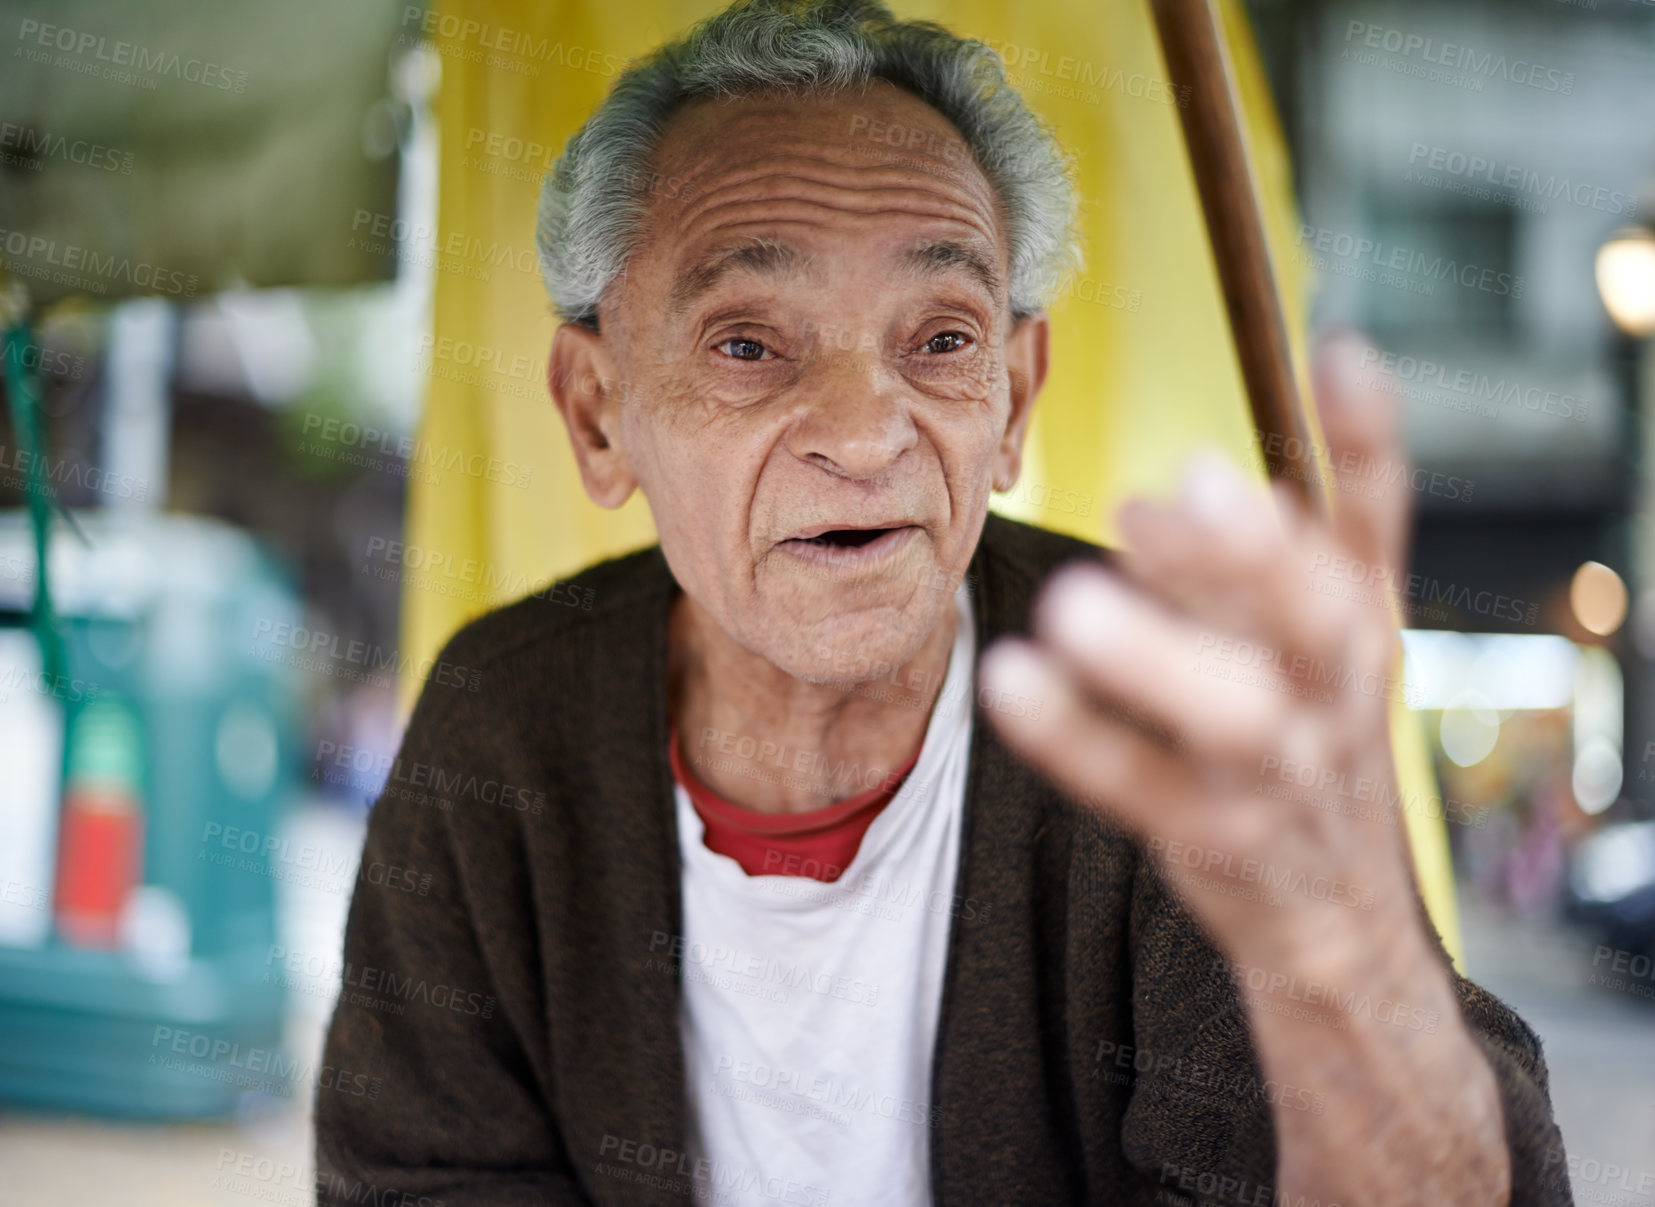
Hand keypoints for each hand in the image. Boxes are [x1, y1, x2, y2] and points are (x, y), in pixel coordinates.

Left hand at [979, 330, 1512, 1204]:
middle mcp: (1334, 689)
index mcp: (1360, 622)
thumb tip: (1168, 490)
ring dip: (1155, 654)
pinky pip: (1139, 782)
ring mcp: (1279, 767)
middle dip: (1250, 555)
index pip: (1379, 526)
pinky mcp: (1214, 832)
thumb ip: (1249, 557)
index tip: (1342, 350)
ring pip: (1235, 712)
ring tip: (1074, 598)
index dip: (1368, 442)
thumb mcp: (1306, 638)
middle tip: (1169, 496)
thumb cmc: (1294, 731)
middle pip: (1314, 616)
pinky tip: (1009, 679)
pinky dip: (1075, 734)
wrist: (1329, 906)